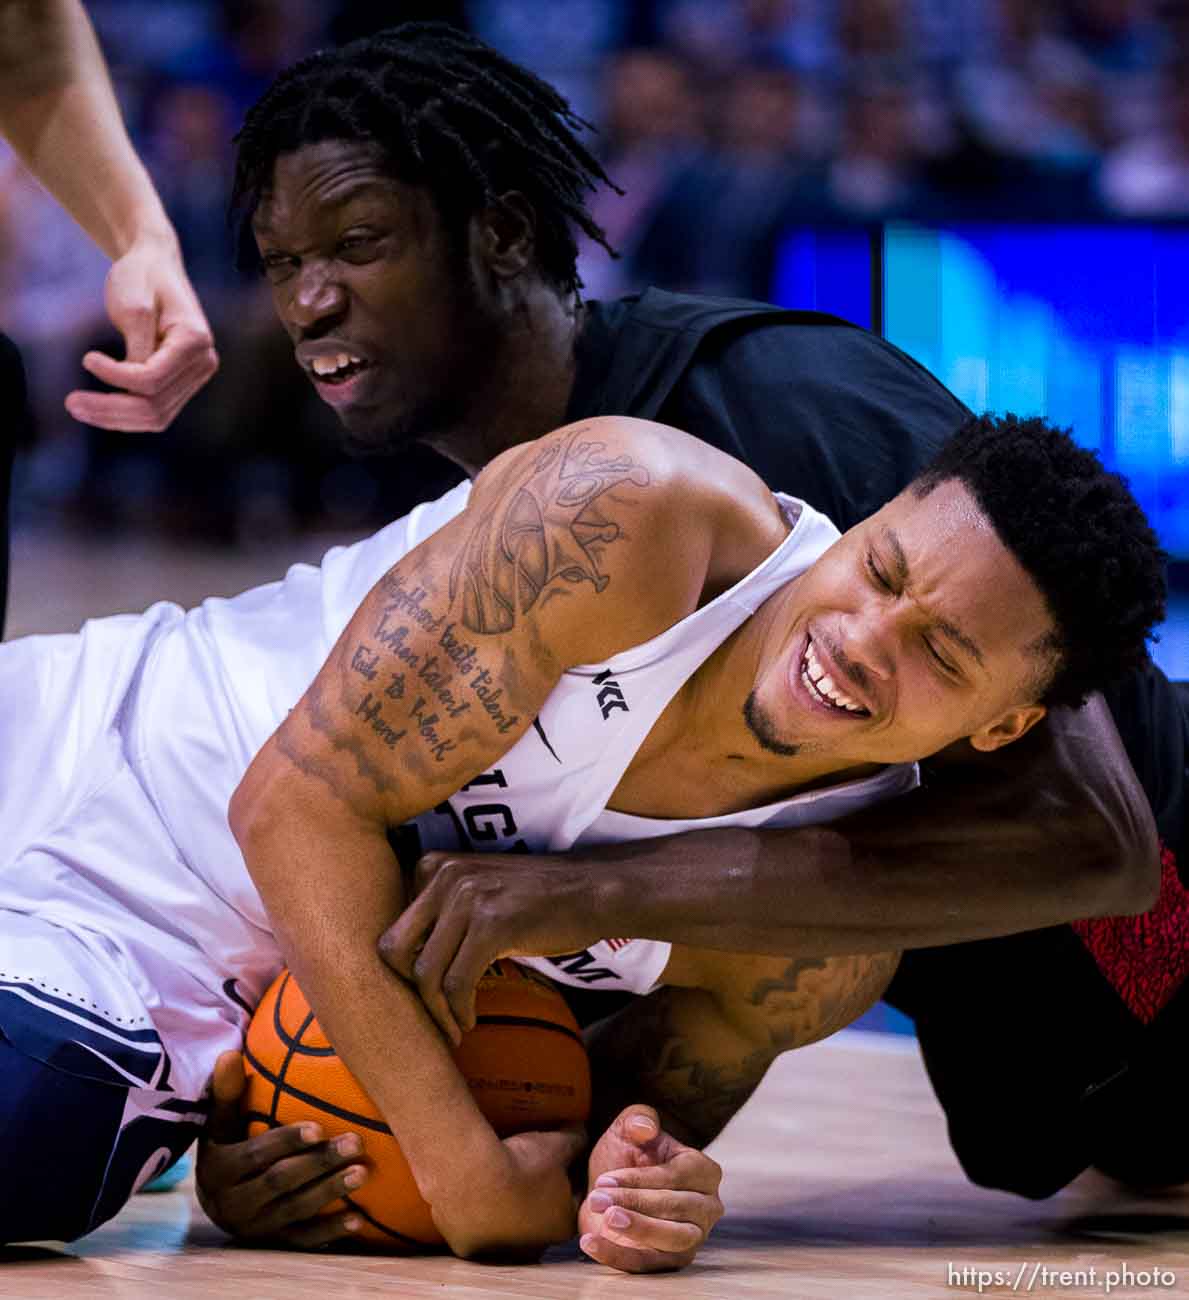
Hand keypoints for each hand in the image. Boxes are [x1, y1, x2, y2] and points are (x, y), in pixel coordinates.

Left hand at [64, 232, 217, 430]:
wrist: (155, 266)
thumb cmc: (142, 277)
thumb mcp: (134, 303)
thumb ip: (136, 344)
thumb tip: (129, 383)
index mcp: (195, 340)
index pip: (153, 378)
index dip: (116, 376)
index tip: (86, 358)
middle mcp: (203, 363)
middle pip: (155, 407)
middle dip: (111, 410)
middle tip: (71, 403)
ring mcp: (196, 377)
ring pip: (156, 417)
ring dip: (115, 419)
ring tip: (77, 409)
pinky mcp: (181, 384)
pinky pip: (155, 412)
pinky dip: (125, 415)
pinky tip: (97, 409)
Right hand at [195, 1050, 370, 1248]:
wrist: (215, 1201)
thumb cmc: (226, 1146)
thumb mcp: (219, 1122)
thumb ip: (227, 1092)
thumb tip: (230, 1053)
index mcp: (219, 1170)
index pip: (257, 1156)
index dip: (287, 1142)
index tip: (319, 1127)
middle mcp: (234, 1204)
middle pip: (281, 1182)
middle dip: (319, 1163)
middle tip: (357, 1142)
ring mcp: (255, 1227)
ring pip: (296, 1211)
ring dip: (331, 1192)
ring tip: (364, 1172)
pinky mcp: (273, 1243)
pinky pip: (303, 1240)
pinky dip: (330, 1232)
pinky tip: (359, 1220)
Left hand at [379, 850, 604, 1042]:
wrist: (592, 891)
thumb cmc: (535, 901)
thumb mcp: (477, 891)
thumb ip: (439, 914)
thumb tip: (402, 964)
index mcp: (433, 866)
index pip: (392, 930)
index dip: (404, 972)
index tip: (425, 997)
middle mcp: (443, 875)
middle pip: (394, 950)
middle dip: (408, 993)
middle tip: (432, 1018)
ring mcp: (467, 897)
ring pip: (425, 973)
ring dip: (436, 1012)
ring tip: (455, 1028)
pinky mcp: (492, 923)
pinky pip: (456, 983)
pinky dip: (459, 1011)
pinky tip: (471, 1020)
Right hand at [433, 1125, 586, 1257]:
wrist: (474, 1176)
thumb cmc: (524, 1165)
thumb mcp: (557, 1144)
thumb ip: (576, 1139)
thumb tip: (581, 1130)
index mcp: (562, 1225)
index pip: (574, 1198)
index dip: (568, 1174)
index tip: (556, 1158)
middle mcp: (533, 1246)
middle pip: (541, 1214)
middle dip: (537, 1193)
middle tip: (526, 1166)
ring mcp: (500, 1249)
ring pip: (508, 1222)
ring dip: (506, 1202)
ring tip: (498, 1173)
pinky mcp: (468, 1244)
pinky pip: (476, 1223)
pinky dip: (477, 1206)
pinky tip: (475, 1184)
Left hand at [578, 1105, 722, 1272]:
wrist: (608, 1188)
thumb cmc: (626, 1154)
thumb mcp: (627, 1129)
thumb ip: (637, 1118)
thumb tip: (646, 1127)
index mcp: (704, 1170)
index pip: (678, 1176)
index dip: (642, 1179)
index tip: (606, 1179)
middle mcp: (707, 1206)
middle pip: (677, 1208)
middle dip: (635, 1203)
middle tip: (598, 1199)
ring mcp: (693, 1237)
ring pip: (673, 1240)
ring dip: (638, 1230)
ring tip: (606, 1219)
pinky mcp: (671, 1261)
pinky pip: (649, 1265)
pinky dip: (619, 1256)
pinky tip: (591, 1242)